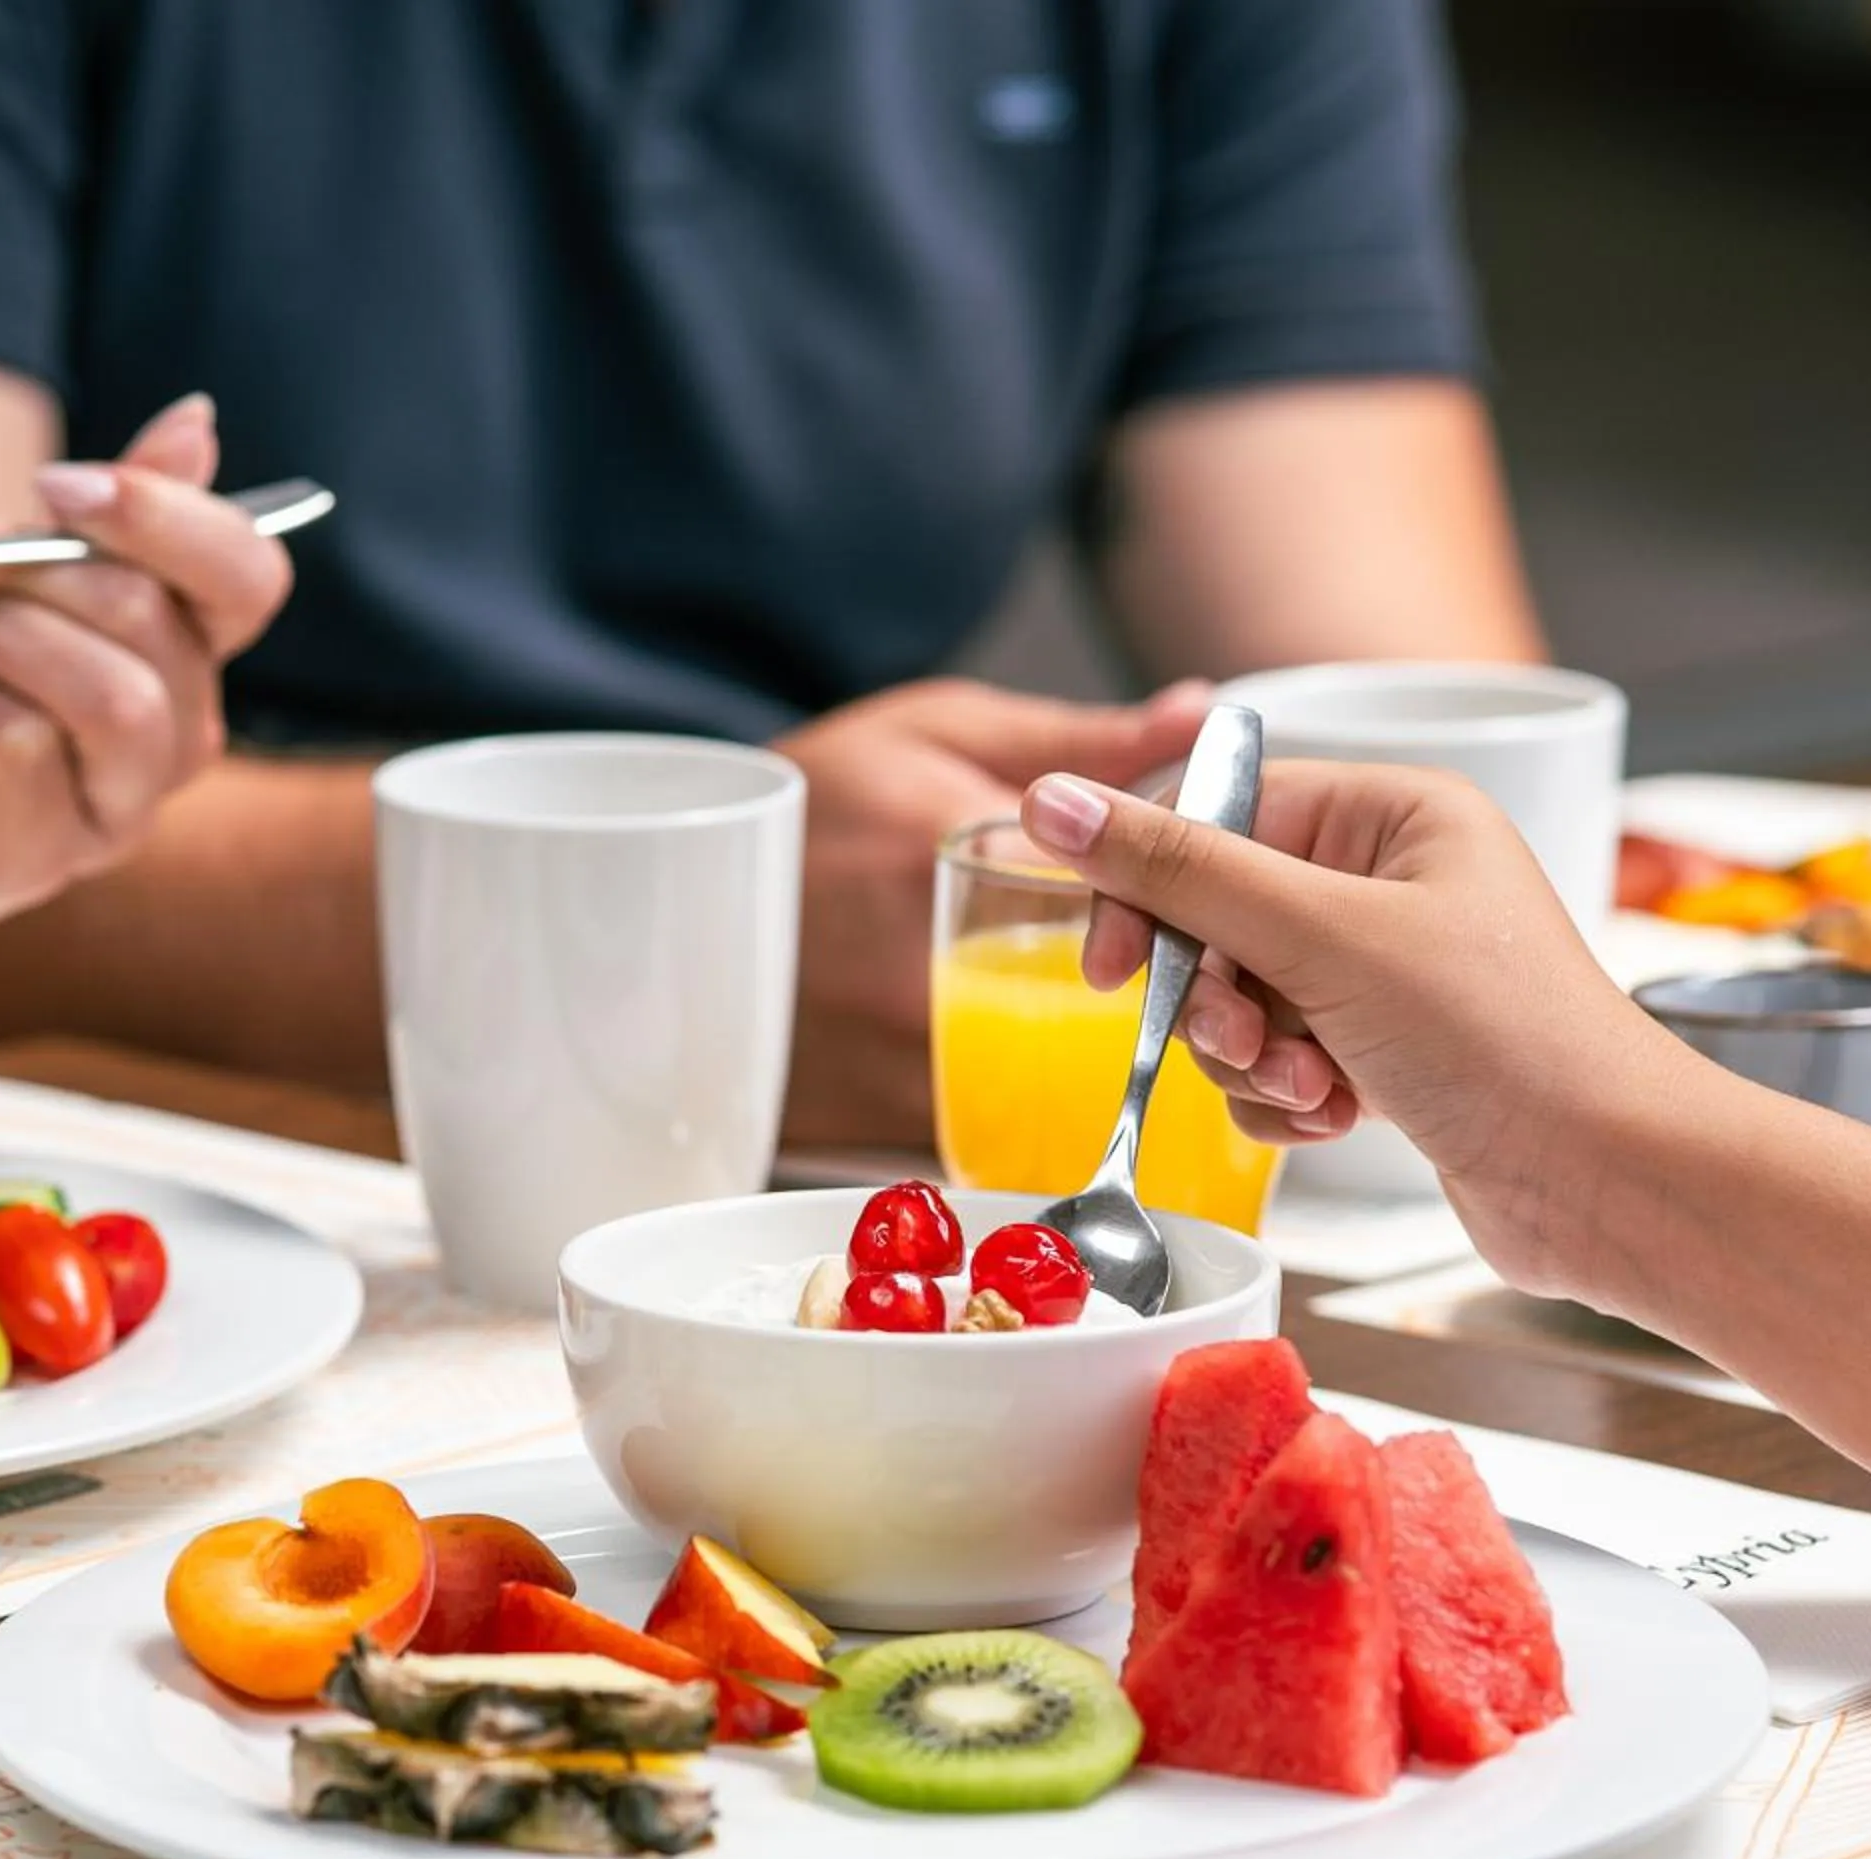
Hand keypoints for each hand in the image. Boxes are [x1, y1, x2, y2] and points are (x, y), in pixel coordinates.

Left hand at [0, 393, 291, 965]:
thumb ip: (89, 518)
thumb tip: (199, 422)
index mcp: (173, 651)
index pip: (246, 574)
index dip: (166, 515)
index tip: (52, 484)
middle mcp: (172, 729)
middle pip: (160, 618)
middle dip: (32, 565)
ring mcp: (119, 801)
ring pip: (122, 698)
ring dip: (7, 637)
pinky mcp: (50, 856)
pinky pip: (36, 750)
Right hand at [772, 676, 1212, 1146]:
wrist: (669, 885)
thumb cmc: (818, 793)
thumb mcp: (939, 730)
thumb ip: (1076, 734)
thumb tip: (1201, 710)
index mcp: (951, 852)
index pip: (1113, 905)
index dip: (1171, 925)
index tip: (1189, 923)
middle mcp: (916, 964)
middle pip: (1088, 1019)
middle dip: (1139, 1018)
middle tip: (1164, 993)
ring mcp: (885, 1052)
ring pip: (1036, 1094)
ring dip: (1084, 1079)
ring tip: (1090, 1036)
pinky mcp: (857, 1120)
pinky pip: (969, 1136)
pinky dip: (1010, 1117)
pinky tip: (1013, 1076)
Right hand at [1019, 760, 1702, 1297]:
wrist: (1609, 1180)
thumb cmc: (1503, 1039)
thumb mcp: (1321, 937)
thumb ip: (1178, 870)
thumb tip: (1051, 800)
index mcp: (1394, 813)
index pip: (1219, 811)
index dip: (1150, 885)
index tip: (1115, 967)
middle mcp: (1393, 881)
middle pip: (1219, 916)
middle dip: (1216, 995)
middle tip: (1243, 1037)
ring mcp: (1390, 972)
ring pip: (1241, 1001)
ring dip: (1252, 1058)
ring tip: (1311, 1086)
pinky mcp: (1388, 1055)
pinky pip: (1278, 1063)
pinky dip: (1287, 1100)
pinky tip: (1338, 1118)